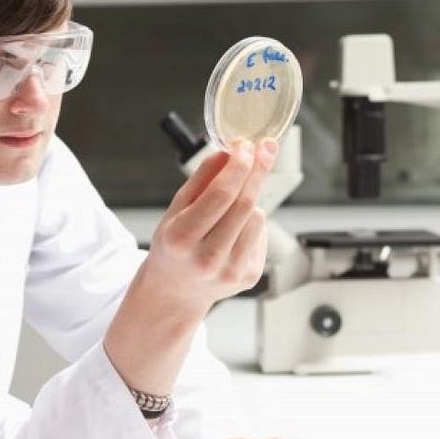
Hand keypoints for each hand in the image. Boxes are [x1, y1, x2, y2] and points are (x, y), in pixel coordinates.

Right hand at [104, 140, 275, 396]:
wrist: (175, 292)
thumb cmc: (173, 246)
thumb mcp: (175, 210)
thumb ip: (201, 180)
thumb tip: (228, 152)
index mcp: (183, 239)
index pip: (220, 196)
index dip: (238, 168)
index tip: (248, 146)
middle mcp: (207, 259)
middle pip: (245, 205)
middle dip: (257, 171)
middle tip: (265, 148)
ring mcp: (231, 272)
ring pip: (257, 218)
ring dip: (250, 201)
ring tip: (231, 207)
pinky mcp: (249, 277)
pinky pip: (260, 234)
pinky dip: (251, 224)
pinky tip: (233, 232)